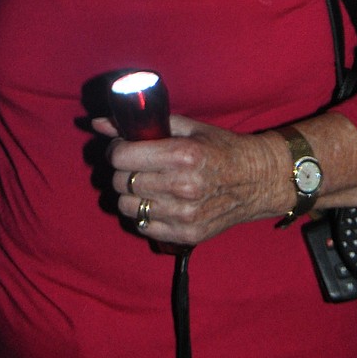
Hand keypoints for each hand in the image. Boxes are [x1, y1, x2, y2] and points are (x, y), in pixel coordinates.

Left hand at [91, 113, 283, 245]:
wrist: (257, 180)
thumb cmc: (220, 148)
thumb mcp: (187, 127)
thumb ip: (142, 124)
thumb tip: (98, 123)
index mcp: (182, 155)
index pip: (122, 157)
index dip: (116, 150)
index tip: (122, 147)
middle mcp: (183, 187)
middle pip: (121, 182)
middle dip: (121, 171)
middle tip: (133, 165)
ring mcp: (185, 215)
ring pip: (127, 206)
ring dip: (129, 194)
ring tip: (144, 184)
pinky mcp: (188, 234)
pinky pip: (143, 226)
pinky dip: (143, 213)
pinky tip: (156, 201)